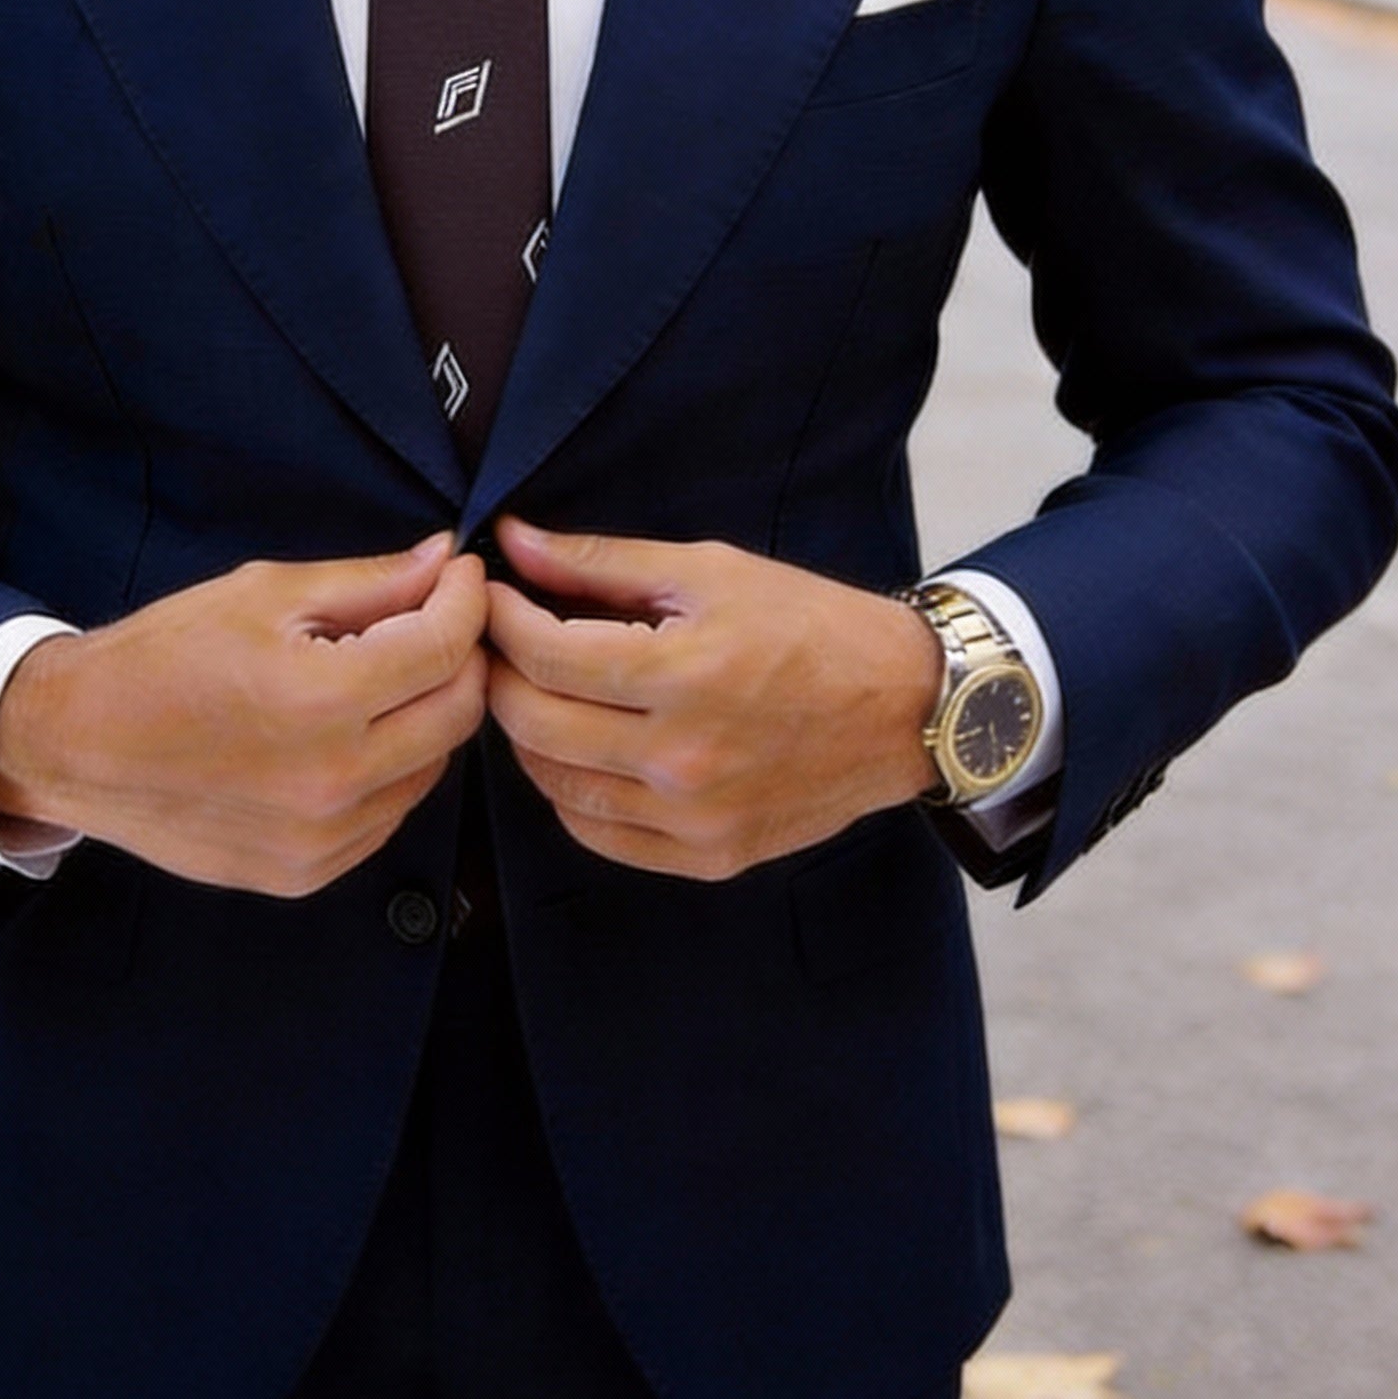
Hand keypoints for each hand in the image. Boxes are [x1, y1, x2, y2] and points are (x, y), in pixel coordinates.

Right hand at [0, 534, 488, 895]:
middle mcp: (332, 780)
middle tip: (437, 620)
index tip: (461, 575)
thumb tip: (444, 561)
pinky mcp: (307, 872)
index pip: (444, 648)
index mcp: (321, 700)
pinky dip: (391, 769)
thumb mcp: (264, 594)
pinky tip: (351, 734)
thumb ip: (367, 582)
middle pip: (458, 713)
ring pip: (432, 768)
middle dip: (462, 656)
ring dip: (428, 714)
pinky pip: (389, 814)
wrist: (75, 745)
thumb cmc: (163, 657)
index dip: (466, 601)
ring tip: (386, 675)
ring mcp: (322, 838)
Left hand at [484, 517, 941, 879]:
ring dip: (527, 733)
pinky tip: (578, 749)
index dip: (500, 618)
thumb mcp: (711, 571)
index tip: (491, 594)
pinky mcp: (707, 857)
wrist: (907, 708)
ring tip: (538, 689)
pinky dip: (568, 791)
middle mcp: (683, 758)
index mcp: (685, 674)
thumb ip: (602, 562)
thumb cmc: (812, 625)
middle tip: (500, 641)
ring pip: (554, 784)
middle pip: (534, 722)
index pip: (544, 654)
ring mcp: (693, 819)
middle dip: (499, 673)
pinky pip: (597, 833)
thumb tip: (514, 541)